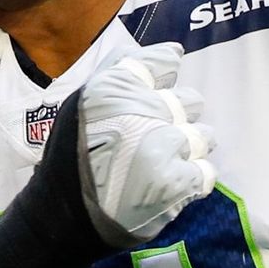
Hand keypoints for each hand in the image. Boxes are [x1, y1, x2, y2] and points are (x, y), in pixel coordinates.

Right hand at [0, 42, 215, 267]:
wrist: (63, 216)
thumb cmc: (74, 156)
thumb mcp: (84, 102)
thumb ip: (125, 71)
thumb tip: (174, 51)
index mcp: (114, 86)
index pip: (165, 62)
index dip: (165, 80)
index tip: (153, 99)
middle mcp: (139, 110)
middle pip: (190, 102)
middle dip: (176, 121)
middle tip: (150, 142)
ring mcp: (160, 146)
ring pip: (204, 136)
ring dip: (187, 151)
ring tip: (160, 166)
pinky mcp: (174, 183)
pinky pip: (205, 172)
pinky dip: (190, 181)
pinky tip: (165, 186)